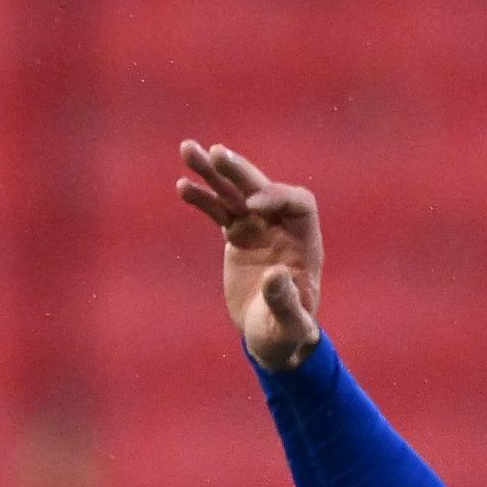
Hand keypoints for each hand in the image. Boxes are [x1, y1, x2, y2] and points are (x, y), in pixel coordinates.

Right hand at [175, 138, 324, 369]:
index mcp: (304, 242)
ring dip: (213, 171)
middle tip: (217, 153)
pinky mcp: (237, 236)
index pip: (298, 203)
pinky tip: (182, 185)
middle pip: (263, 188)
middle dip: (240, 172)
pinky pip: (219, 210)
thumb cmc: (287, 333)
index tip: (251, 208)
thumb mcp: (289, 324)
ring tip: (188, 148)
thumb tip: (276, 275)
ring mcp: (258, 229)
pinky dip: (202, 197)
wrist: (272, 337)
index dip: (276, 198)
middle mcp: (282, 228)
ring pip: (236, 193)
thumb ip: (286, 301)